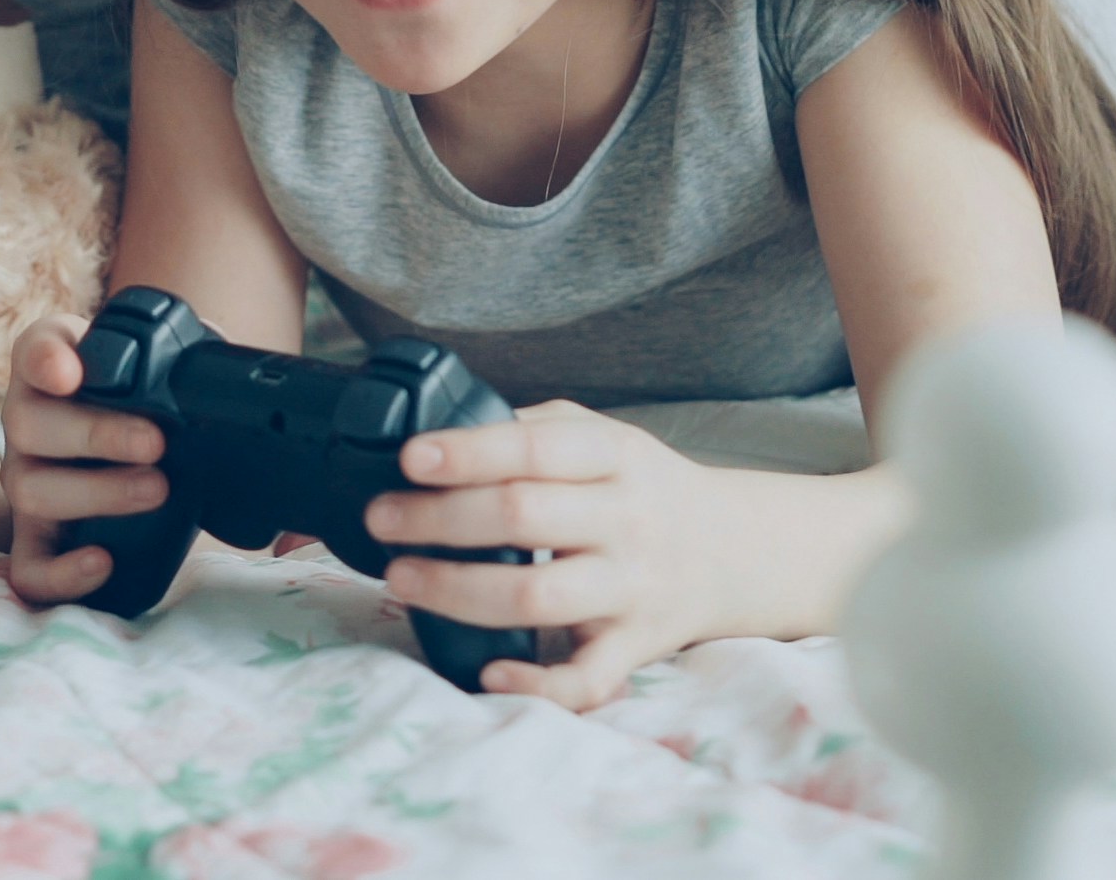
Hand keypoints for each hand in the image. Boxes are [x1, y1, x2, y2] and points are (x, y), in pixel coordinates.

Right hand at [0, 312, 174, 605]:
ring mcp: (27, 481)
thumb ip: (182, 359)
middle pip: (28, 423)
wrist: (147, 446)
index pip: (35, 349)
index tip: (70, 373)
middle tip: (157, 442)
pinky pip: (28, 566)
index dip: (46, 359)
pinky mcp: (36, 538)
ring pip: (31, 490)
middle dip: (96, 434)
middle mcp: (28, 420)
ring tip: (156, 490)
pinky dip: (59, 571)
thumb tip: (222, 380)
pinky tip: (102, 561)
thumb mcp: (166, 366)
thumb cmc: (152, 399)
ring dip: (96, 493)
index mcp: (54, 366)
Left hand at [366, 400, 746, 710]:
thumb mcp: (603, 438)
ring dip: (457, 591)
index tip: (411, 458)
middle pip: (523, 517)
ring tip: (401, 578)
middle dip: (439, 519)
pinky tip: (486, 673)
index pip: (537, 447)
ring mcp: (632, 588)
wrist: (734, 550)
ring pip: (538, 597)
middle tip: (381, 518)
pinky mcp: (635, 647)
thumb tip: (440, 432)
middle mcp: (628, 521)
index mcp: (617, 456)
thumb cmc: (641, 488)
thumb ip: (533, 430)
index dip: (470, 452)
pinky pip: (586, 678)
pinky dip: (536, 685)